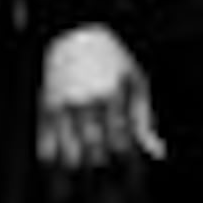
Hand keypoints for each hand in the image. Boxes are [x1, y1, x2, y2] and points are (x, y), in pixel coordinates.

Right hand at [37, 23, 164, 173]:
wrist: (75, 36)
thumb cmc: (112, 61)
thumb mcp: (136, 82)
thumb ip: (144, 119)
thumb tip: (157, 153)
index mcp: (112, 96)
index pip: (121, 146)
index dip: (126, 162)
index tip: (128, 165)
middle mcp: (85, 104)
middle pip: (95, 156)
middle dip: (104, 166)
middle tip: (108, 165)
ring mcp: (62, 109)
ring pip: (70, 159)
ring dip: (81, 167)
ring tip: (89, 161)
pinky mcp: (44, 112)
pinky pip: (45, 150)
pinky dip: (56, 162)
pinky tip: (67, 159)